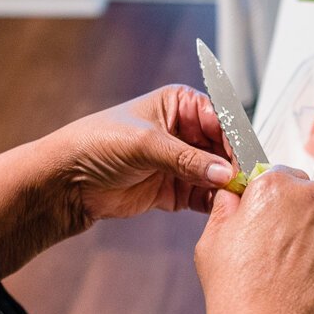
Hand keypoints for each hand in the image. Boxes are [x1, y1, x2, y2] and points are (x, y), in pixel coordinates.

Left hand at [60, 85, 234, 220]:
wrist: (68, 181)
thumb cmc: (98, 144)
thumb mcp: (146, 144)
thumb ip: (187, 160)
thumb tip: (225, 173)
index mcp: (181, 104)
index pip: (221, 119)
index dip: (235, 139)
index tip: (244, 161)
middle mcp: (185, 131)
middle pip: (224, 148)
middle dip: (234, 166)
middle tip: (244, 184)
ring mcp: (182, 161)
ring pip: (217, 174)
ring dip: (226, 186)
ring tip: (235, 199)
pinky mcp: (176, 189)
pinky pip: (204, 196)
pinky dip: (214, 203)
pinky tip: (221, 210)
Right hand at [194, 167, 313, 313]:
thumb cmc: (238, 290)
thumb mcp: (213, 241)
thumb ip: (225, 209)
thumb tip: (232, 198)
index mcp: (277, 187)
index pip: (282, 178)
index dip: (275, 202)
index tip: (270, 221)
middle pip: (312, 202)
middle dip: (301, 223)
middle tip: (282, 256)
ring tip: (299, 277)